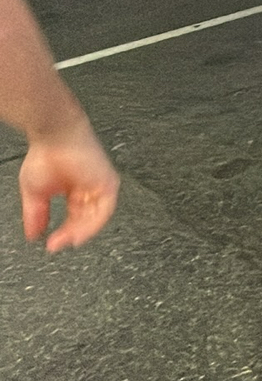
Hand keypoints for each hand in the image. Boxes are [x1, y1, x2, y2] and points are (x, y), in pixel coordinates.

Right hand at [18, 117, 118, 251]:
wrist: (54, 135)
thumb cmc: (46, 154)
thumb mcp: (36, 193)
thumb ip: (36, 215)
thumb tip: (33, 235)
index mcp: (76, 192)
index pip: (74, 220)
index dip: (64, 234)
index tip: (52, 244)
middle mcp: (90, 190)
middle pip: (86, 220)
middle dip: (72, 235)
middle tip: (58, 244)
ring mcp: (100, 186)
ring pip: (96, 217)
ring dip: (82, 232)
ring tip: (67, 240)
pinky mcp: (108, 183)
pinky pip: (105, 209)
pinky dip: (93, 223)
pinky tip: (80, 231)